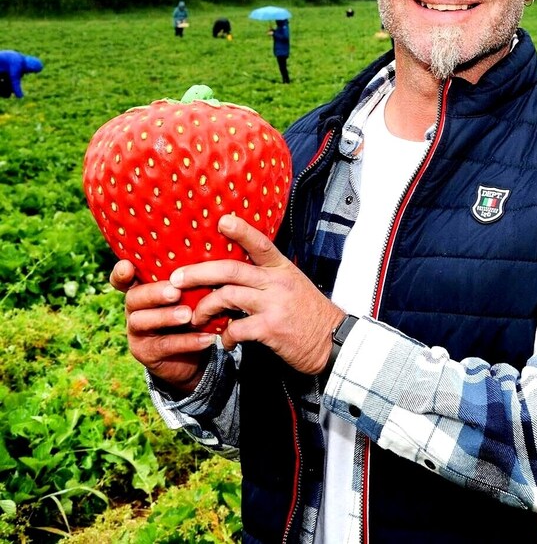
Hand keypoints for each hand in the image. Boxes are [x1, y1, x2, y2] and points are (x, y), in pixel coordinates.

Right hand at [113, 260, 216, 394]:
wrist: (193, 355)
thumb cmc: (192, 312)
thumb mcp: (191, 294)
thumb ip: (191, 280)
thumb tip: (211, 255)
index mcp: (143, 289)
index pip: (124, 278)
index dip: (121, 272)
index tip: (127, 265)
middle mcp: (135, 309)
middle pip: (133, 297)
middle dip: (154, 293)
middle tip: (175, 291)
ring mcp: (137, 332)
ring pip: (141, 321)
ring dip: (166, 316)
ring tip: (188, 315)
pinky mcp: (146, 353)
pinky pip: (164, 346)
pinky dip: (187, 342)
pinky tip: (206, 338)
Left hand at [172, 214, 344, 374]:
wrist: (333, 342)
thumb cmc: (310, 315)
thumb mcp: (293, 286)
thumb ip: (266, 278)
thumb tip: (235, 276)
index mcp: (282, 269)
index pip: (260, 244)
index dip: (241, 230)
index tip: (222, 220)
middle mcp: (277, 283)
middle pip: (230, 270)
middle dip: (198, 273)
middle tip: (176, 279)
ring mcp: (274, 305)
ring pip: (227, 297)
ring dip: (204, 308)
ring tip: (196, 317)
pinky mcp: (270, 328)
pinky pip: (236, 328)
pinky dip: (225, 336)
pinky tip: (225, 341)